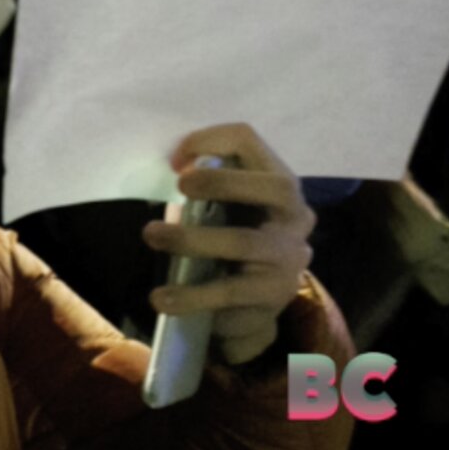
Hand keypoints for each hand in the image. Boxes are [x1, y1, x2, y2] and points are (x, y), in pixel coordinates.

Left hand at [142, 123, 314, 364]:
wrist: (248, 308)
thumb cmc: (226, 242)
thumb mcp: (218, 208)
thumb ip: (203, 186)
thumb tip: (176, 165)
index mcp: (278, 183)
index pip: (250, 142)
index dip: (210, 141)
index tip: (174, 163)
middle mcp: (296, 216)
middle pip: (275, 187)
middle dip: (222, 182)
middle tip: (179, 187)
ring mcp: (291, 258)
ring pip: (244, 242)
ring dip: (191, 238)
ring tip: (152, 235)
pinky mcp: (276, 296)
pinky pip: (231, 291)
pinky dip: (191, 294)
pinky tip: (162, 298)